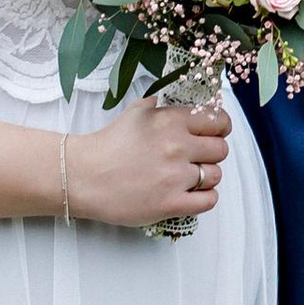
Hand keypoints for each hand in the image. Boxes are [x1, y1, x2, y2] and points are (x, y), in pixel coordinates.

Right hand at [68, 98, 230, 226]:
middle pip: (221, 150)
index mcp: (171, 121)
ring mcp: (175, 177)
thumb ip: (158, 105)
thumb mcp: (134, 113)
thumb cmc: (107, 144)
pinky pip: (209, 200)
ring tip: (187, 177)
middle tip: (195, 158)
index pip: (219, 122)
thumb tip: (173, 100)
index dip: (219, 129)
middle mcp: (177, 147)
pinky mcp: (171, 204)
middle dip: (211, 154)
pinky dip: (204, 197)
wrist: (82, 176)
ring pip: (216, 175)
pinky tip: (189, 194)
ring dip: (206, 177)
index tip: (212, 135)